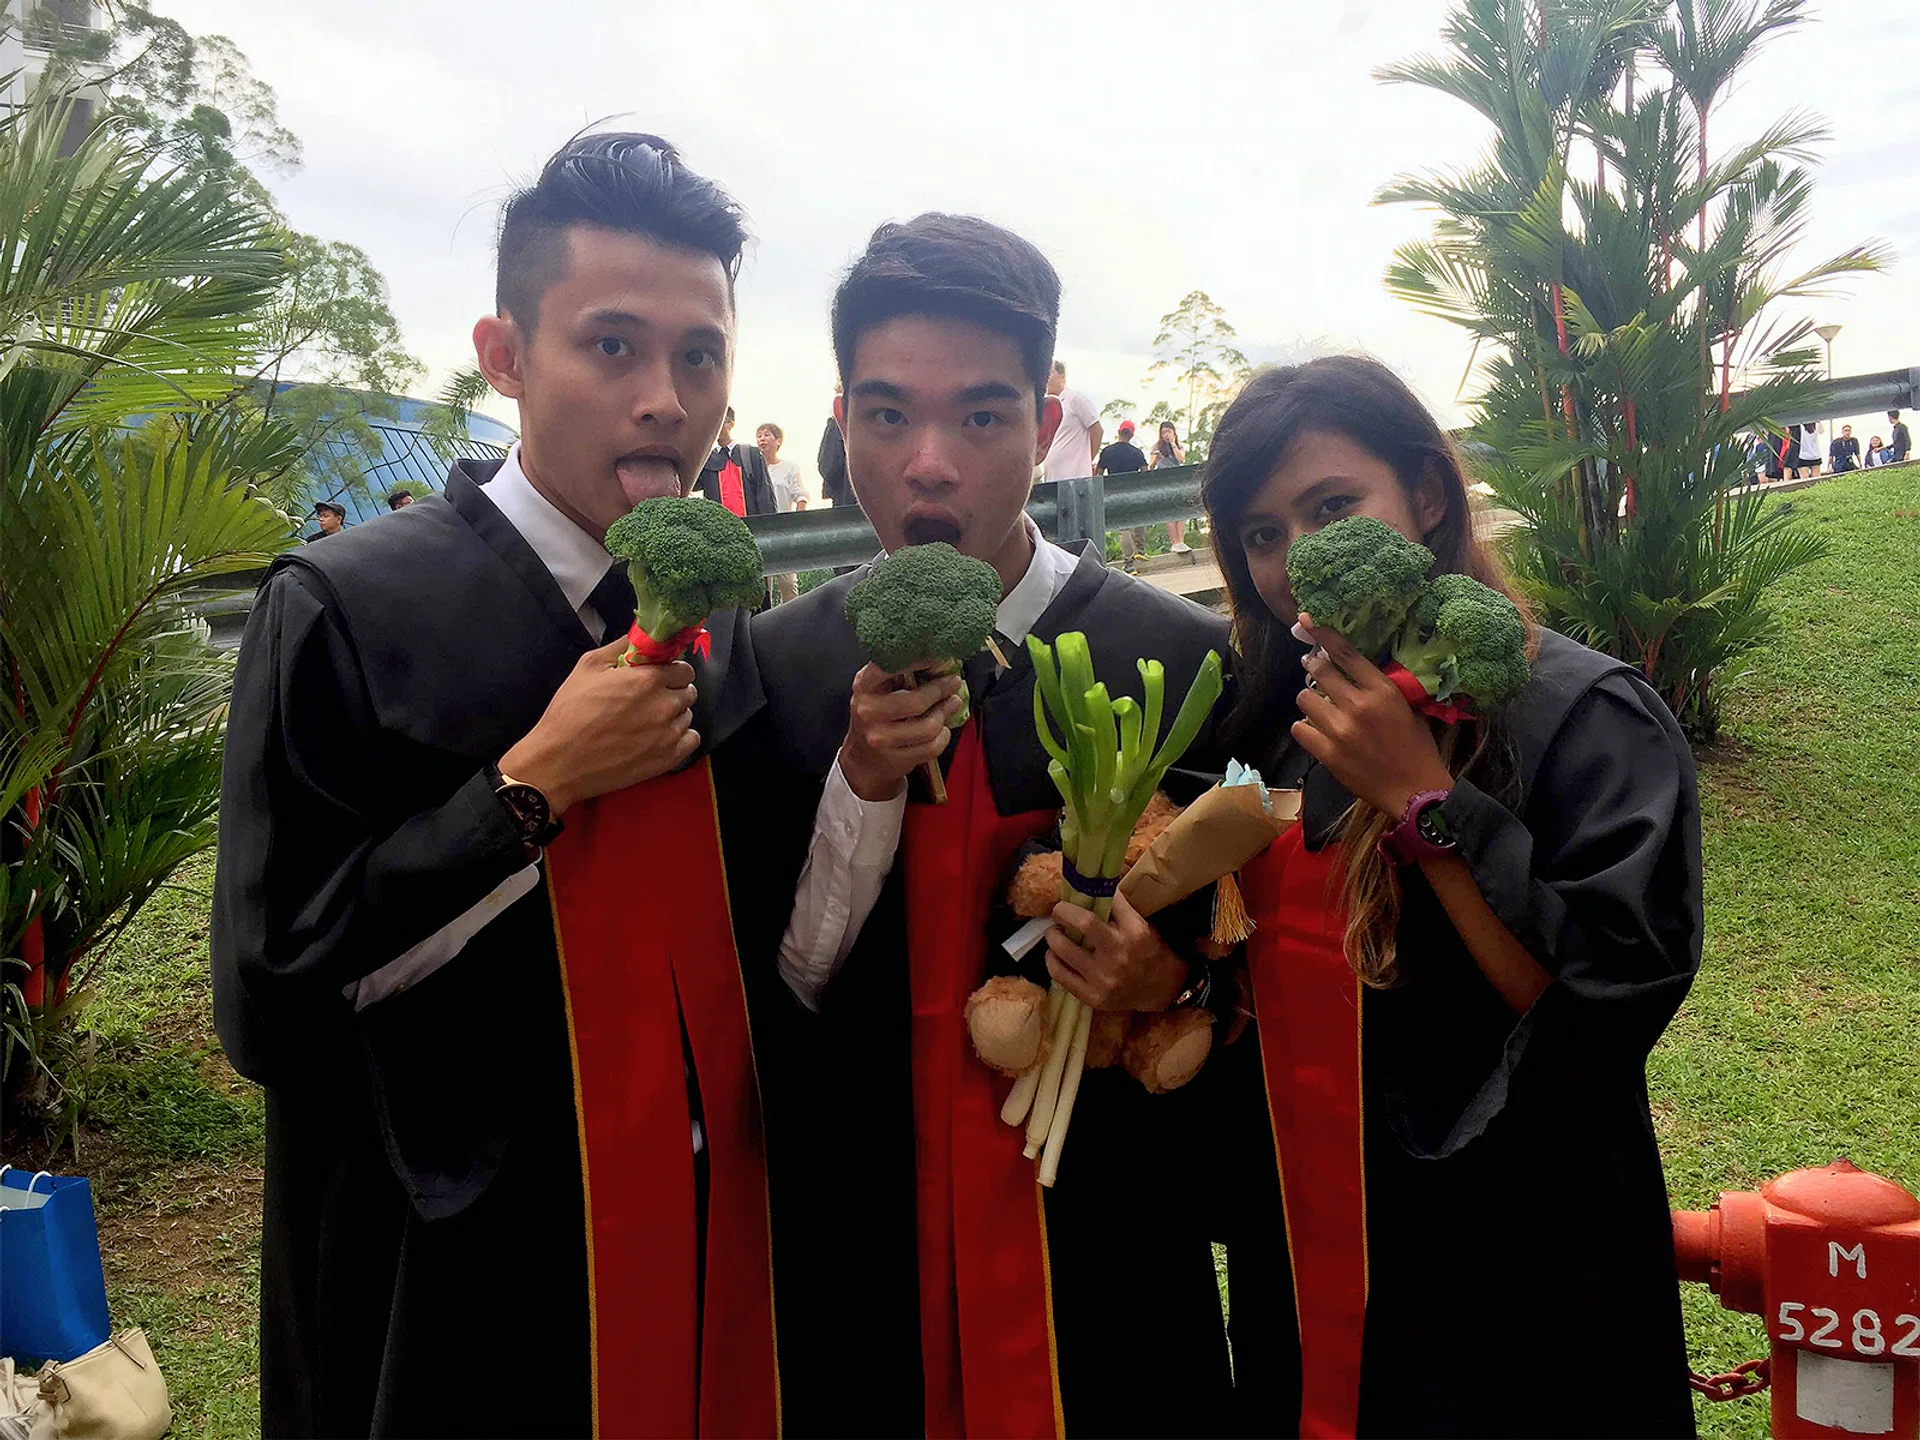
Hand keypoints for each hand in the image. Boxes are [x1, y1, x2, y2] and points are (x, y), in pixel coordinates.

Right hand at [498, 638, 698, 812]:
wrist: (560, 761)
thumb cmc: (569, 713)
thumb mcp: (588, 666)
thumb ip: (620, 647)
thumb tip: (640, 637)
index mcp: (648, 679)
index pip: (684, 668)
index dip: (671, 670)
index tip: (658, 675)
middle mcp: (665, 705)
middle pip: (688, 692)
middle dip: (673, 691)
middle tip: (650, 698)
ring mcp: (669, 734)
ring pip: (687, 716)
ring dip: (674, 715)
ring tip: (648, 720)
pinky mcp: (668, 759)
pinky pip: (690, 740)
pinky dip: (679, 737)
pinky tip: (659, 737)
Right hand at [836, 661, 964, 801]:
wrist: (863, 757)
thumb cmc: (877, 714)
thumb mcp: (879, 688)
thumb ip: (900, 672)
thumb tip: (940, 658)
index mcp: (864, 686)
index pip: (889, 666)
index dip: (918, 660)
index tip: (938, 655)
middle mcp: (868, 711)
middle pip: (916, 702)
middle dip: (941, 690)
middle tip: (954, 682)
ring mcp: (880, 738)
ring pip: (928, 727)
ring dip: (946, 713)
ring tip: (952, 703)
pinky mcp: (895, 759)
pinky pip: (931, 747)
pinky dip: (943, 737)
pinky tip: (943, 729)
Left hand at [1044, 891, 1186, 1011]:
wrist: (1159, 990)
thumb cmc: (1147, 952)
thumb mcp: (1141, 926)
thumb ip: (1118, 910)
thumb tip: (1088, 887)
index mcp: (1135, 931)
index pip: (1107, 899)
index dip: (1090, 891)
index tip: (1080, 892)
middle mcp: (1119, 954)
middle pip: (1083, 922)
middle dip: (1063, 911)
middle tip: (1059, 911)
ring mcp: (1104, 978)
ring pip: (1063, 948)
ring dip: (1053, 936)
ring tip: (1055, 933)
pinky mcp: (1091, 996)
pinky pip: (1058, 974)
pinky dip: (1052, 960)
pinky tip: (1055, 954)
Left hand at [1291, 615, 1452, 817]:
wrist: (1414, 791)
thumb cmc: (1416, 749)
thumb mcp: (1407, 708)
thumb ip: (1380, 687)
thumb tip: (1354, 670)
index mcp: (1382, 691)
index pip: (1345, 653)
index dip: (1323, 635)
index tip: (1306, 621)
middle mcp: (1358, 705)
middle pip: (1319, 671)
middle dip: (1313, 666)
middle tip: (1313, 667)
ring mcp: (1339, 730)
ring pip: (1304, 698)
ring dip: (1310, 700)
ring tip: (1320, 707)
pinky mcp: (1326, 753)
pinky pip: (1299, 727)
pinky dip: (1305, 727)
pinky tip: (1317, 730)